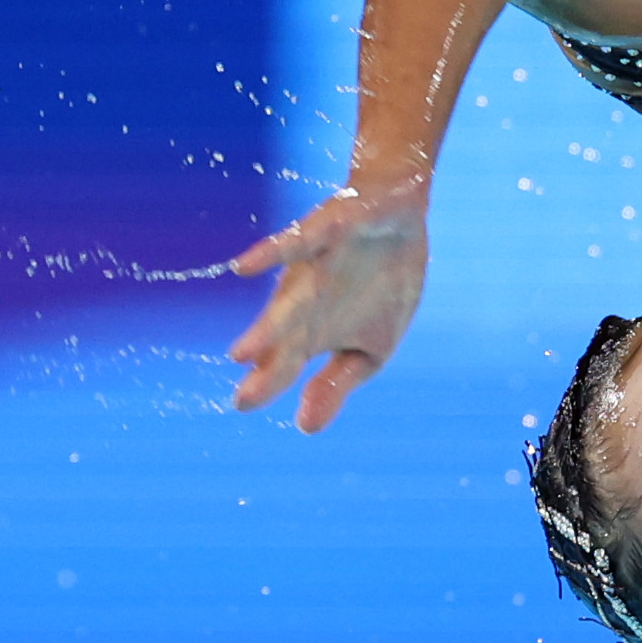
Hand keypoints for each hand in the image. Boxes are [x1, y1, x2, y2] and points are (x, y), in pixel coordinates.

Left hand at [227, 188, 430, 432]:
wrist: (398, 213)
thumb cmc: (381, 282)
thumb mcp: (373, 346)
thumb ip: (337, 383)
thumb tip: (306, 429)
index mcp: (314, 330)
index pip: (286, 363)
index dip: (267, 384)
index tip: (243, 405)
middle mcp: (306, 301)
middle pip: (284, 337)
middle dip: (266, 366)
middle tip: (244, 398)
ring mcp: (314, 267)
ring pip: (290, 299)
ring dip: (269, 327)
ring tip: (243, 353)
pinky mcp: (325, 230)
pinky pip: (296, 242)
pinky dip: (272, 253)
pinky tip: (244, 268)